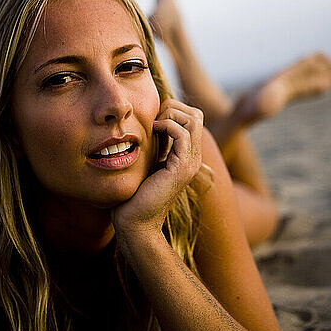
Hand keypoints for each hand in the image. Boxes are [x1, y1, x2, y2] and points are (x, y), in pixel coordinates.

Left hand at [111, 99, 203, 241]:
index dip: (171, 110)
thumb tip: (147, 121)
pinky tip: (152, 132)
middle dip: (172, 108)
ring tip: (152, 125)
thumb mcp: (145, 160)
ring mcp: (190, 162)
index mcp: (185, 154)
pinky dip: (166, 125)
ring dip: (169, 115)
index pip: (192, 116)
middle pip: (196, 114)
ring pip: (193, 119)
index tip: (150, 119)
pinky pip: (183, 133)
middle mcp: (192, 157)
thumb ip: (152, 143)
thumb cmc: (133, 193)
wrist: (135, 222)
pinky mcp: (182, 168)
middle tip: (152, 119)